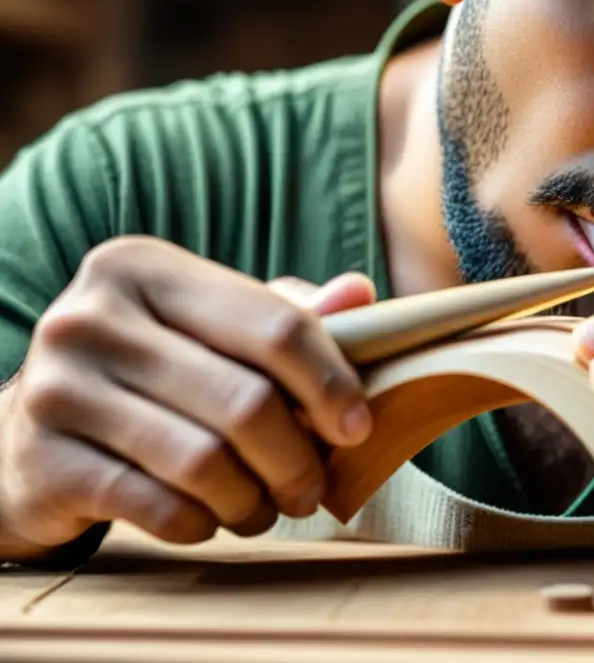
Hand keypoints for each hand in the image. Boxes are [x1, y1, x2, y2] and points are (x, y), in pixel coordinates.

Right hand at [0, 236, 375, 559]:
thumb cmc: (151, 371)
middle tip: (312, 487)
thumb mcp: (212, 326)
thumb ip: (286, 312)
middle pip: (246, 402)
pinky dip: (201, 523)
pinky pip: (157, 507)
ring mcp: (58, 388)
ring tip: (265, 508)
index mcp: (145, 268)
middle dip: (298, 459)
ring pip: (204, 462)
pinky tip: (210, 518)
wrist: (31, 433)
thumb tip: (361, 293)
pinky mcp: (43, 460)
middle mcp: (93, 317)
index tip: (358, 426)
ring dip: (253, 499)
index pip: (274, 326)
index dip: (331, 383)